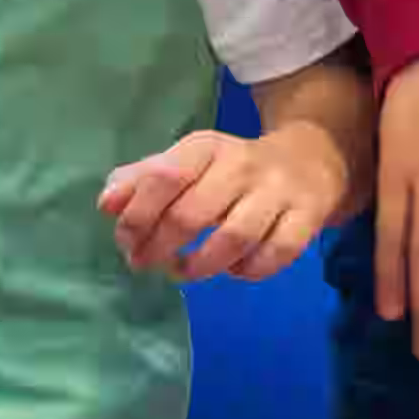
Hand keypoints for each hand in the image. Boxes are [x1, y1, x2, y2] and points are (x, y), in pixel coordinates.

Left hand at [100, 117, 351, 281]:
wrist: (311, 160)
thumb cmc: (231, 169)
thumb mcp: (187, 162)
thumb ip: (142, 179)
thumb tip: (107, 204)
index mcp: (206, 147)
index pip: (164, 177)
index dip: (138, 215)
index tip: (126, 239)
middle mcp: (243, 166)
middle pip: (192, 214)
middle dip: (159, 247)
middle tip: (145, 263)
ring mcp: (278, 193)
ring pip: (234, 239)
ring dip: (200, 265)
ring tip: (182, 271)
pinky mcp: (307, 218)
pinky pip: (275, 254)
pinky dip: (248, 270)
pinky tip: (232, 269)